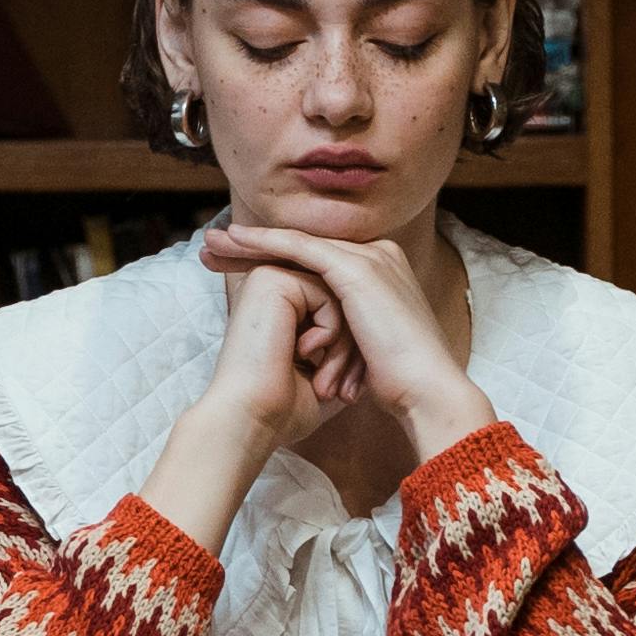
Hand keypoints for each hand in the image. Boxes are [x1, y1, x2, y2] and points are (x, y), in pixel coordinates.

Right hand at [133, 262, 354, 549]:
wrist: (251, 421)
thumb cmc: (284, 409)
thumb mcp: (325, 373)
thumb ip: (345, 346)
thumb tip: (377, 339)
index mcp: (278, 308)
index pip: (339, 314)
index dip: (350, 353)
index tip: (345, 393)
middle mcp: (272, 288)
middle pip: (343, 303)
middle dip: (350, 350)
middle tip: (342, 392)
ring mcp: (270, 279)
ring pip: (340, 298)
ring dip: (343, 345)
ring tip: (327, 385)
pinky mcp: (273, 280)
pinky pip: (329, 294)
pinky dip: (331, 331)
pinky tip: (305, 356)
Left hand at [197, 223, 491, 455]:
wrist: (426, 393)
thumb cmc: (397, 383)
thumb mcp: (364, 347)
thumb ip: (344, 330)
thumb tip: (315, 342)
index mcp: (380, 272)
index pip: (314, 261)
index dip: (271, 261)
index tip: (231, 266)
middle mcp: (378, 255)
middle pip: (302, 248)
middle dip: (252, 247)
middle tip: (210, 248)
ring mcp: (370, 258)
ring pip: (296, 245)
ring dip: (249, 243)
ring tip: (209, 246)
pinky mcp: (358, 269)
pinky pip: (301, 250)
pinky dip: (266, 243)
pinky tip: (236, 241)